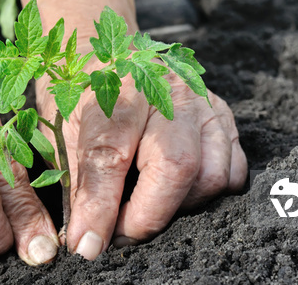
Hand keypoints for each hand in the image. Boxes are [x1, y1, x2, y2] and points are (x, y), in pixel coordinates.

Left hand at [35, 56, 246, 259]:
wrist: (113, 53)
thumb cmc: (84, 92)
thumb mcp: (64, 128)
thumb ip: (78, 181)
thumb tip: (86, 241)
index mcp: (116, 87)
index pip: (110, 154)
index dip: (99, 207)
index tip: (88, 244)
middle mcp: (167, 89)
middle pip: (176, 166)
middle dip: (148, 216)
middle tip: (120, 233)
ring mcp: (202, 101)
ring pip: (210, 174)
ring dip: (178, 207)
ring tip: (147, 206)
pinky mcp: (224, 114)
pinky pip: (232, 169)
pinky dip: (207, 193)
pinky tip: (177, 191)